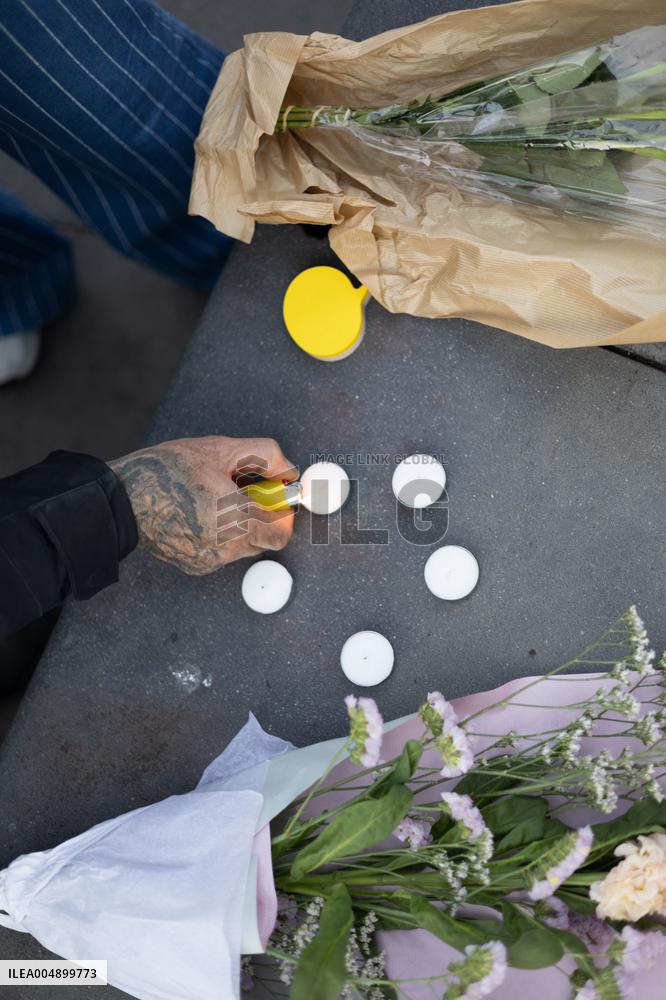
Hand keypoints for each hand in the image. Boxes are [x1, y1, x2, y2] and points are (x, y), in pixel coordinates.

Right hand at [110, 436, 296, 573]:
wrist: (119, 500)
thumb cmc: (164, 472)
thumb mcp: (219, 450)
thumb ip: (264, 456)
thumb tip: (288, 470)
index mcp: (235, 519)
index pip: (282, 532)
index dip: (283, 512)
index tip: (277, 496)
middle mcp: (225, 547)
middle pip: (265, 540)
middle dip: (263, 516)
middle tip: (246, 492)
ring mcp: (210, 560)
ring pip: (244, 546)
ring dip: (242, 525)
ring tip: (217, 499)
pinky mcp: (196, 566)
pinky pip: (222, 552)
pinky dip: (221, 534)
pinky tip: (202, 512)